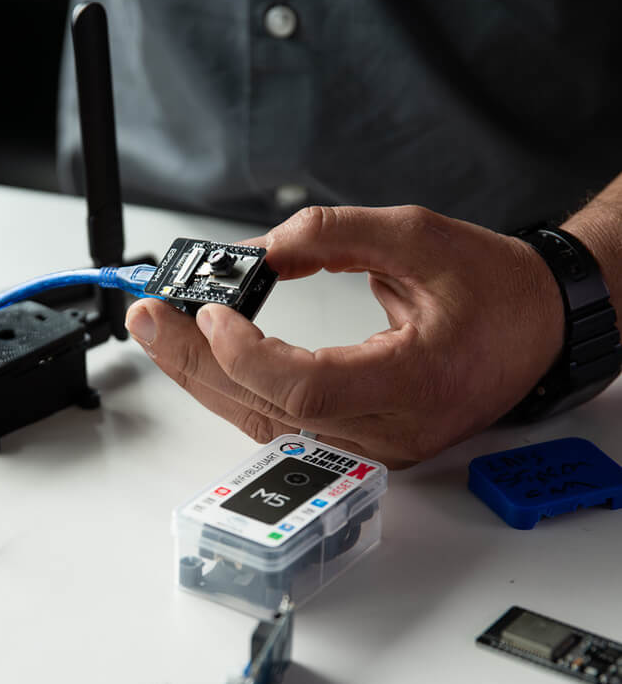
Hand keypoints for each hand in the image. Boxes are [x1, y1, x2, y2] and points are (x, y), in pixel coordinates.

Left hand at [125, 205, 565, 467]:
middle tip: (147, 315)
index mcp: (418, 383)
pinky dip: (237, 384)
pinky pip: (282, 421)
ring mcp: (375, 446)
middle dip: (196, 360)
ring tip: (160, 329)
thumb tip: (254, 253)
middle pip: (270, 410)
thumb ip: (332, 236)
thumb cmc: (495, 290)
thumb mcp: (419, 237)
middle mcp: (392, 431)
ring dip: (205, 374)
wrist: (536, 330)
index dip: (248, 353)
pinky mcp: (361, 441)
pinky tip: (203, 354)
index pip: (310, 389)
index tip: (212, 310)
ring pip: (267, 422)